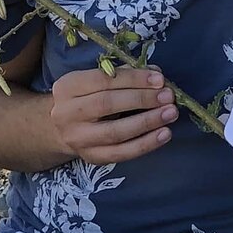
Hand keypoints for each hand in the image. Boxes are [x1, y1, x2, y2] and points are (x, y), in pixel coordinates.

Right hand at [48, 65, 177, 164]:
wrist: (62, 129)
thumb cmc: (85, 99)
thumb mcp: (94, 81)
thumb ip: (123, 76)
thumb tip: (157, 75)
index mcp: (68, 87)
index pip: (103, 80)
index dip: (133, 79)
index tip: (159, 79)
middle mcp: (67, 113)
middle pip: (108, 104)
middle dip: (142, 99)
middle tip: (168, 96)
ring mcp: (78, 139)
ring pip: (116, 131)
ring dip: (147, 122)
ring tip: (170, 113)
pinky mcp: (91, 157)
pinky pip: (121, 153)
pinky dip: (146, 144)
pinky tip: (164, 134)